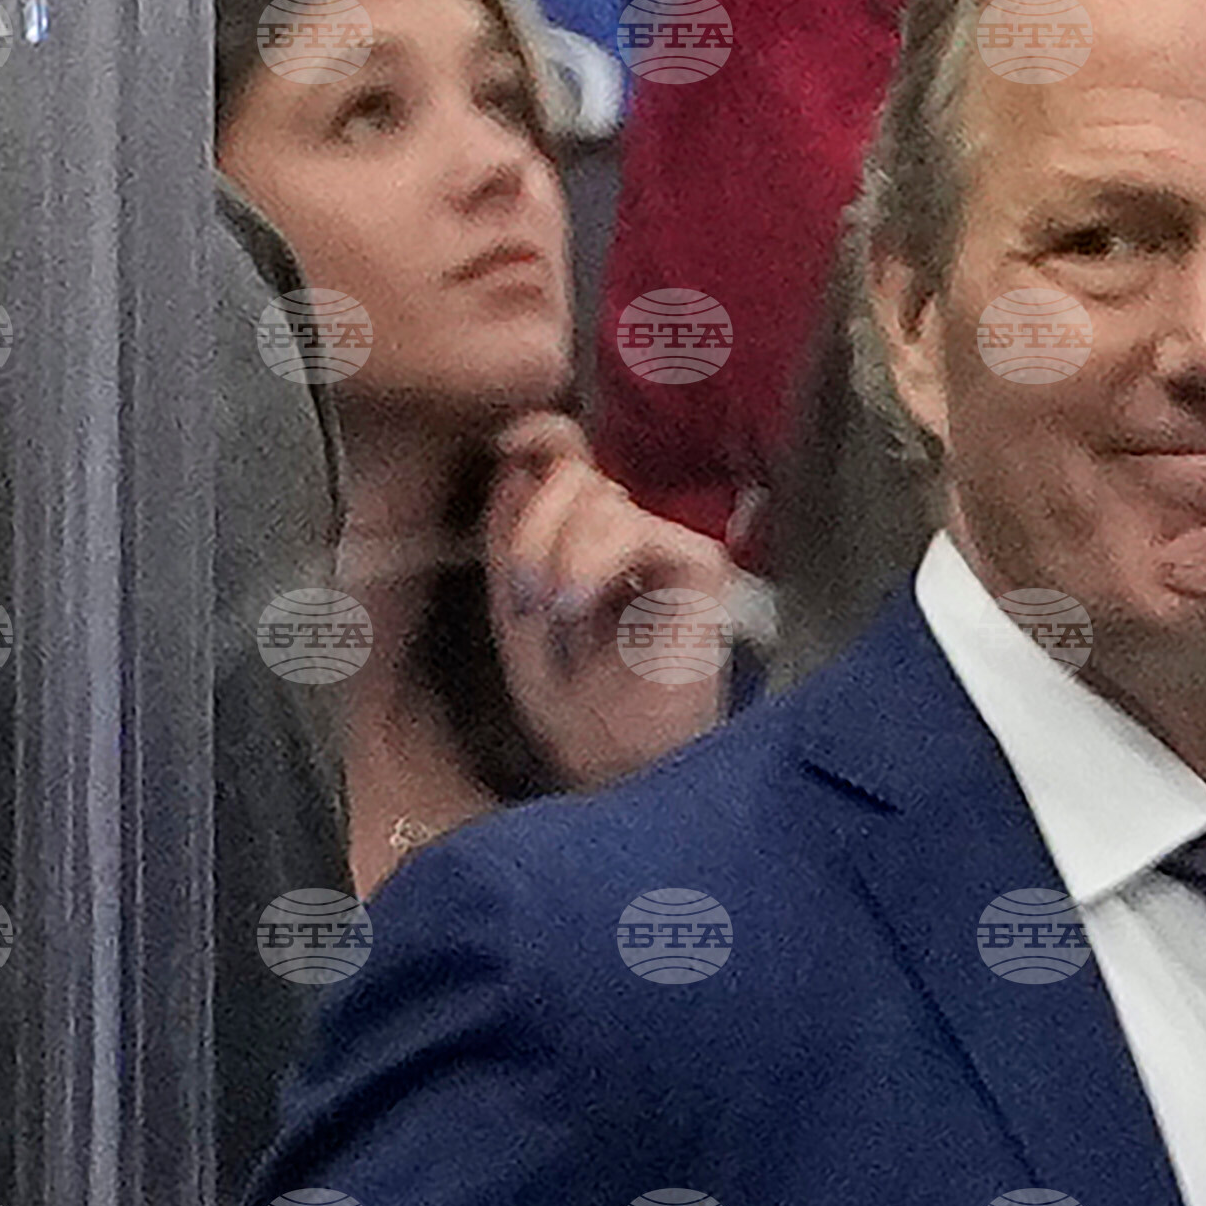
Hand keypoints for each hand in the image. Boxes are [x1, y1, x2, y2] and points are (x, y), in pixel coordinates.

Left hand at [483, 418, 739, 795]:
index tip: (506, 445)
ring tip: (556, 615)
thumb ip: (510, 543)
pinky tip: (578, 607)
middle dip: (533, 528)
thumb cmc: (574, 708)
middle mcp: (633, 533)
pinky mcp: (700, 566)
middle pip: (576, 472)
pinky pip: (634, 528)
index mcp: (588, 537)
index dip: (540, 433)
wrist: (619, 771)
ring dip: (557, 553)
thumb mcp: (518, 616)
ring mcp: (669, 546)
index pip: (572, 454)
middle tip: (529, 599)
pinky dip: (592, 562)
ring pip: (599, 497)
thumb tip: (514, 465)